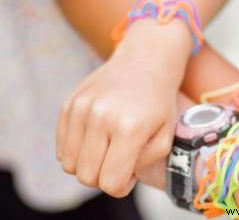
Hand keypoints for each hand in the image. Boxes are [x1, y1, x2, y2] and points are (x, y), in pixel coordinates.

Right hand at [56, 56, 180, 196]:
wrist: (144, 63)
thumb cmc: (158, 103)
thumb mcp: (165, 137)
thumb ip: (142, 165)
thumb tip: (115, 178)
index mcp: (129, 128)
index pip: (110, 183)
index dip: (121, 186)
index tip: (130, 171)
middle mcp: (100, 117)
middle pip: (87, 177)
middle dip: (103, 177)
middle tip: (119, 160)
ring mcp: (81, 108)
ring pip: (69, 164)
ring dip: (88, 165)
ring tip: (107, 149)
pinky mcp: (69, 104)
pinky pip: (61, 146)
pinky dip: (77, 150)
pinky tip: (95, 138)